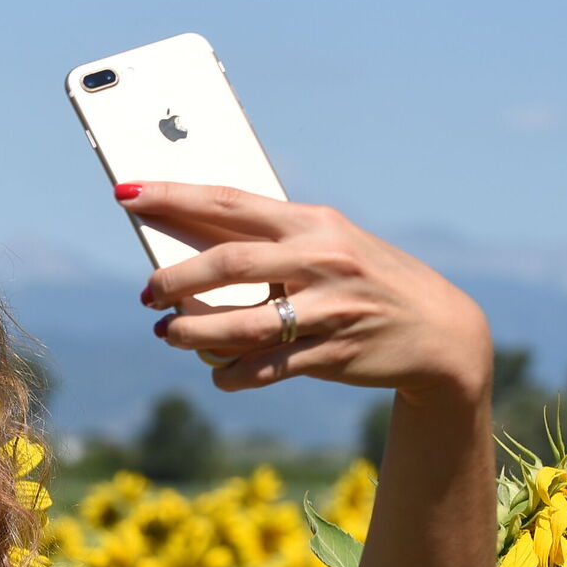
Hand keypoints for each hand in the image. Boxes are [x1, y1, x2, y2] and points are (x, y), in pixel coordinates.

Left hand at [120, 182, 492, 402]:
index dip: (173, 196)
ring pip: (241, 323)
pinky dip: (231, 373)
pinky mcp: (333, 353)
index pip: (230, 202)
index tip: (126, 193)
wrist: (440, 330)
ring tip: (169, 334)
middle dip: (175, 279)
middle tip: (148, 293)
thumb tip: (191, 251)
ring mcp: (330, 308)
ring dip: (192, 333)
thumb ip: (270, 245)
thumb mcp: (327, 247)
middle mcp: (322, 259)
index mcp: (314, 222)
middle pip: (228, 264)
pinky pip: (265, 367)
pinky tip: (217, 371)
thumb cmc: (364, 280)